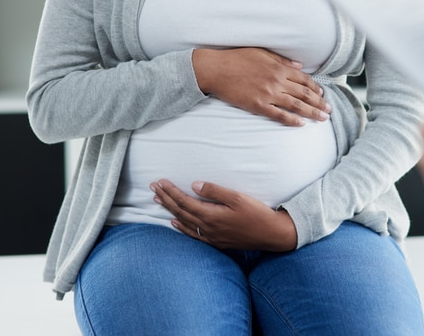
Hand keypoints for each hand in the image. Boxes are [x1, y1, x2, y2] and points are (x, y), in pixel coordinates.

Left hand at [150, 180, 297, 250]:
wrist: (271, 234)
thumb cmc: (256, 213)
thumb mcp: (237, 197)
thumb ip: (214, 191)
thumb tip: (194, 185)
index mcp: (211, 215)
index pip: (184, 201)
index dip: (170, 191)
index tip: (160, 182)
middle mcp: (207, 228)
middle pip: (180, 211)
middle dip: (165, 198)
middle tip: (153, 187)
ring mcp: (211, 236)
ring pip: (184, 222)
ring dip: (170, 210)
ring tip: (158, 201)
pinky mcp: (216, 241)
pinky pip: (192, 234)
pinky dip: (181, 227)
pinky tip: (174, 222)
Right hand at [193, 48, 331, 126]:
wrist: (216, 69)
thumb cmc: (237, 59)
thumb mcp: (262, 53)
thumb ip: (282, 60)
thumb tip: (299, 66)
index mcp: (279, 67)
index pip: (304, 79)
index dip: (315, 88)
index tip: (323, 94)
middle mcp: (277, 81)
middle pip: (304, 94)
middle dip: (319, 102)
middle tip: (329, 110)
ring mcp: (268, 94)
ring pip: (296, 105)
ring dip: (312, 112)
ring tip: (322, 118)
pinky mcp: (258, 105)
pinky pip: (279, 115)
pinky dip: (292, 120)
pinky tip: (302, 124)